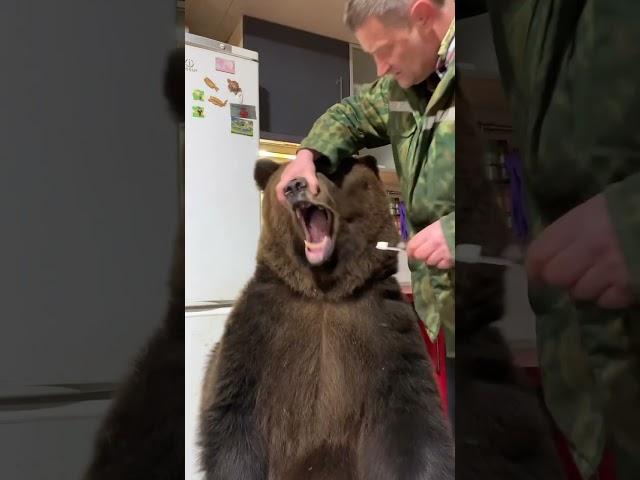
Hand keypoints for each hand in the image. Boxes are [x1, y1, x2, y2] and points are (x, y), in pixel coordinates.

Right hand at [275, 149, 318, 203]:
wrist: (305, 154)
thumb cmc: (306, 163)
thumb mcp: (310, 173)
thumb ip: (313, 183)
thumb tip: (315, 194)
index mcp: (286, 177)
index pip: (278, 189)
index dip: (280, 197)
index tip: (285, 204)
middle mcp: (283, 177)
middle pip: (280, 190)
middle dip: (284, 198)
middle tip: (291, 205)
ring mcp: (284, 176)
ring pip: (283, 188)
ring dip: (287, 194)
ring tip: (294, 201)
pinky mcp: (288, 176)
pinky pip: (286, 185)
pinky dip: (289, 190)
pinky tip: (296, 194)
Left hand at [406, 220, 452, 268]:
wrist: (470, 229)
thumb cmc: (452, 225)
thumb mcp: (437, 226)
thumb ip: (426, 235)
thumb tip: (414, 246)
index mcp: (429, 232)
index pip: (412, 245)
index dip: (410, 251)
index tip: (411, 254)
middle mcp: (434, 242)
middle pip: (419, 256)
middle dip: (421, 256)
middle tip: (426, 254)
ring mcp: (443, 252)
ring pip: (430, 262)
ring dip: (432, 260)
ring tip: (439, 254)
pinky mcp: (451, 259)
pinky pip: (441, 266)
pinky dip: (442, 263)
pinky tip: (445, 257)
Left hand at [526, 193, 634, 308]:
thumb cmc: (636, 208)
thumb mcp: (599, 208)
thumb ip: (571, 231)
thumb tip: (544, 259)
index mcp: (581, 220)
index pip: (539, 252)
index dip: (533, 268)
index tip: (537, 274)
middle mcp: (592, 243)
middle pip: (556, 277)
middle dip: (562, 279)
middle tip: (574, 275)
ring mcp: (613, 266)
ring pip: (580, 292)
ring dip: (588, 289)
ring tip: (603, 276)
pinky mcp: (632, 285)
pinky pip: (607, 301)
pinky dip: (610, 296)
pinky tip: (621, 282)